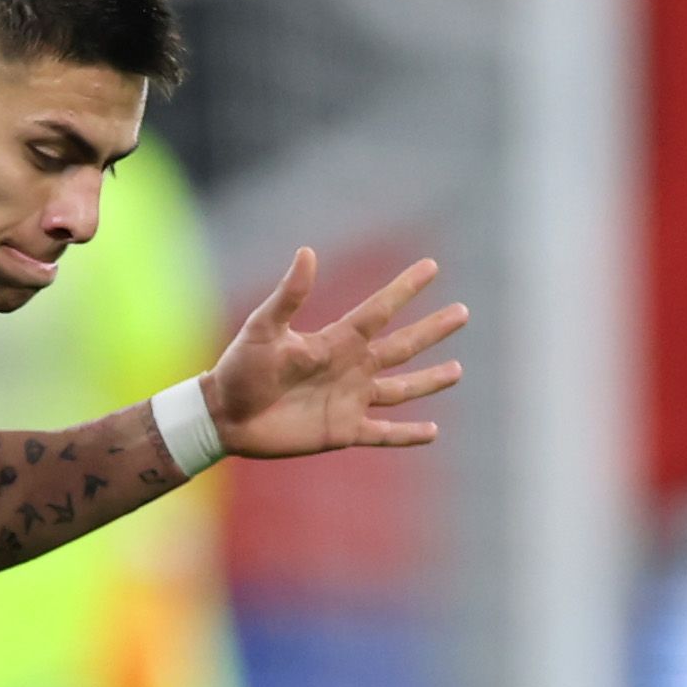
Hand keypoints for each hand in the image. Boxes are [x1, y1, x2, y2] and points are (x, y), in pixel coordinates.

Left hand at [200, 250, 468, 460]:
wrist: (225, 415)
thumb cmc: (240, 367)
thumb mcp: (264, 327)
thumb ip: (289, 295)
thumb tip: (308, 252)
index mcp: (336, 340)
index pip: (379, 310)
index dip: (405, 289)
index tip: (431, 266)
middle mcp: (350, 368)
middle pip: (402, 347)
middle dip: (431, 330)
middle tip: (462, 312)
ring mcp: (350, 400)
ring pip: (401, 389)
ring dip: (429, 381)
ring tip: (457, 370)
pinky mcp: (343, 432)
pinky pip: (383, 433)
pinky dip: (407, 435)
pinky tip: (433, 432)